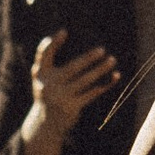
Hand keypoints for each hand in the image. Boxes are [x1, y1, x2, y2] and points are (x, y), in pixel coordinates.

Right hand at [25, 30, 118, 150]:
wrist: (46, 123)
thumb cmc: (48, 92)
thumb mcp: (42, 77)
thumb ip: (46, 60)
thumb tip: (62, 33)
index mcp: (40, 74)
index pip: (44, 54)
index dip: (52, 43)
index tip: (64, 31)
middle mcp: (48, 85)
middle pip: (72, 68)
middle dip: (88, 58)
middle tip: (102, 50)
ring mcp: (60, 97)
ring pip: (85, 80)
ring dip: (100, 70)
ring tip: (112, 60)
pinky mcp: (71, 107)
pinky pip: (92, 93)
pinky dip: (104, 84)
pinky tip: (115, 77)